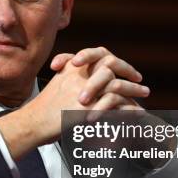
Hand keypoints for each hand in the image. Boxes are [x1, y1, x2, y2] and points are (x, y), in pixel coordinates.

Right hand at [0, 53, 142, 159]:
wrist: (33, 123)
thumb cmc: (43, 108)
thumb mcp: (56, 83)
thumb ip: (70, 74)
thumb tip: (84, 71)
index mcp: (72, 69)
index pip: (99, 55)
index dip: (116, 61)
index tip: (126, 70)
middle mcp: (79, 76)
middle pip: (111, 65)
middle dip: (128, 71)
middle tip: (140, 80)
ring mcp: (83, 92)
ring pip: (116, 85)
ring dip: (133, 90)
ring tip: (144, 95)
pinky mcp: (87, 110)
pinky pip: (114, 107)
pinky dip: (128, 110)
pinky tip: (137, 113)